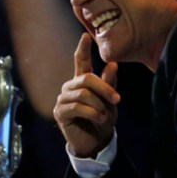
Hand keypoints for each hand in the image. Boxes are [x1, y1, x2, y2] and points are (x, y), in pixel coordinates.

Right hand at [53, 34, 119, 157]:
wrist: (96, 142)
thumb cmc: (102, 118)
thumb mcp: (110, 100)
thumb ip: (109, 83)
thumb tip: (113, 64)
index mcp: (82, 81)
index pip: (80, 61)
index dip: (83, 49)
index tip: (86, 35)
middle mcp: (70, 87)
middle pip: (86, 78)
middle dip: (104, 88)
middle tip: (117, 99)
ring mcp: (63, 99)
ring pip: (83, 93)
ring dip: (98, 105)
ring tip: (105, 115)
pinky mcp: (60, 112)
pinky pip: (76, 107)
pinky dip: (91, 112)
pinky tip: (98, 119)